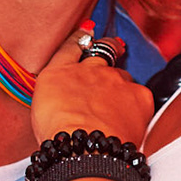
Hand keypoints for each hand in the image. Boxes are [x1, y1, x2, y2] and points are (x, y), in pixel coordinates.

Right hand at [31, 32, 152, 146]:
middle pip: (104, 51)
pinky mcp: (138, 94)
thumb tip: (66, 99)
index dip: (80, 37)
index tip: (87, 30)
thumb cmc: (58, 138)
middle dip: (109, 49)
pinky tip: (129, 119)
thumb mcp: (41, 111)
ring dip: (121, 85)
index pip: (70, 46)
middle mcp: (87, 69)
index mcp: (58, 73)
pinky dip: (136, 104)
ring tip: (117, 106)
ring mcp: (114, 79)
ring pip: (122, 75)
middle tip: (114, 48)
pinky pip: (139, 93)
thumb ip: (55, 94)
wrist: (86, 149)